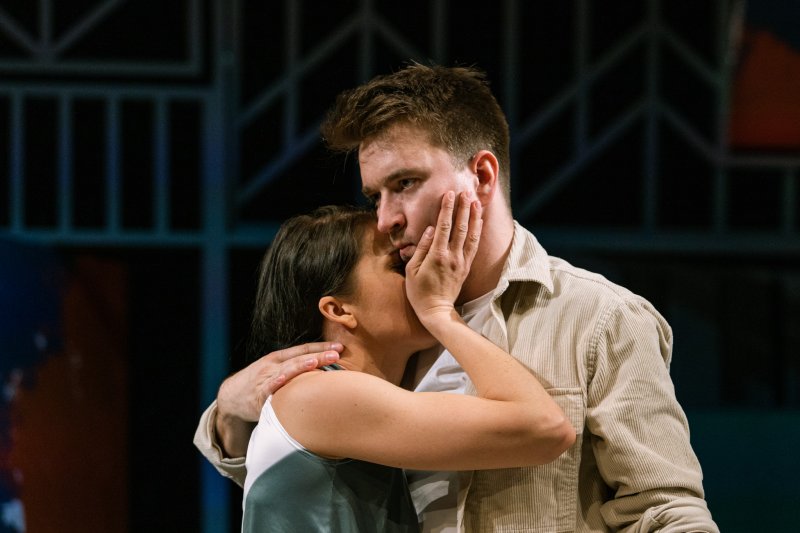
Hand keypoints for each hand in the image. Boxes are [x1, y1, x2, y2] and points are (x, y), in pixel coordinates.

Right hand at [214, 342, 342, 456]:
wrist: (230, 395)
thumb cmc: (258, 383)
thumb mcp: (274, 370)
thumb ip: (295, 370)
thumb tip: (324, 371)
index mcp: (278, 358)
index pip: (303, 349)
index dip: (321, 347)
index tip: (339, 347)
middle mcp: (273, 365)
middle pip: (298, 358)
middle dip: (318, 355)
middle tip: (336, 354)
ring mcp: (265, 378)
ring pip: (286, 370)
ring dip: (302, 366)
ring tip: (316, 362)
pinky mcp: (258, 395)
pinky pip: (269, 389)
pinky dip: (277, 383)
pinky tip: (284, 380)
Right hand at [405, 191, 481, 325]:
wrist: (436, 311)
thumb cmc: (419, 292)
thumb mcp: (411, 271)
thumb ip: (421, 248)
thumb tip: (430, 230)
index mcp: (437, 256)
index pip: (443, 227)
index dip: (446, 209)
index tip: (449, 194)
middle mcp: (452, 257)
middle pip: (460, 227)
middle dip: (463, 208)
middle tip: (465, 191)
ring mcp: (462, 262)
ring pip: (471, 234)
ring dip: (473, 216)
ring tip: (475, 201)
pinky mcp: (467, 267)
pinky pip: (474, 245)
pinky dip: (477, 231)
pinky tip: (479, 220)